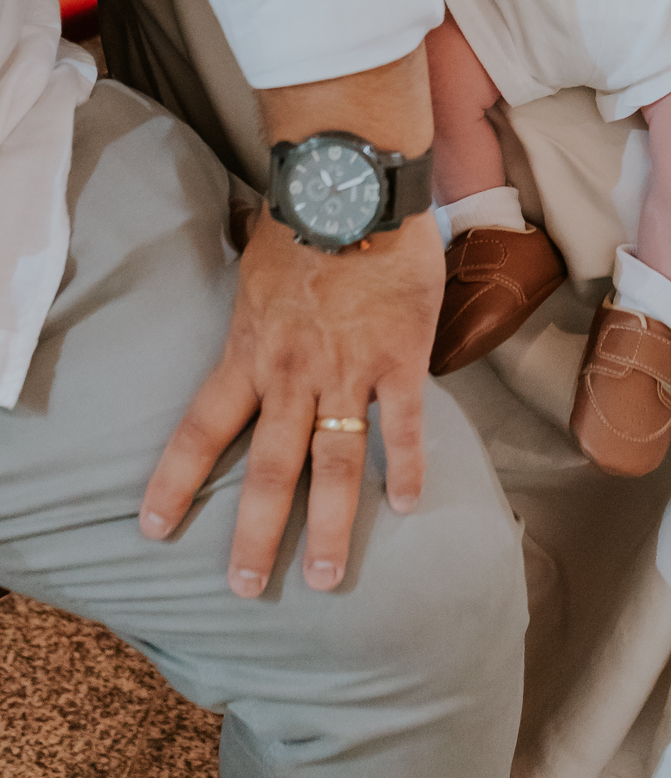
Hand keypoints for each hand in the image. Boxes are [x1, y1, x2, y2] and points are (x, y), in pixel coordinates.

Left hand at [140, 203, 444, 595]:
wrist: (349, 189)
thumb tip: (247, 312)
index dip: (176, 483)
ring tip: (326, 578)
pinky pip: (402, 426)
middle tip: (245, 588)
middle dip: (256, 535)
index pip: (201, 430)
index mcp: (249, 353)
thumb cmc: (302, 220)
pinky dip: (404, 469)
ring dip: (330, 527)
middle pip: (269, 469)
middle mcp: (292, 375)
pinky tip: (408, 505)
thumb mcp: (255, 273)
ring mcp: (347, 373)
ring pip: (334, 465)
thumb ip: (256, 312)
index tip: (154, 528)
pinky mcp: (398, 360)